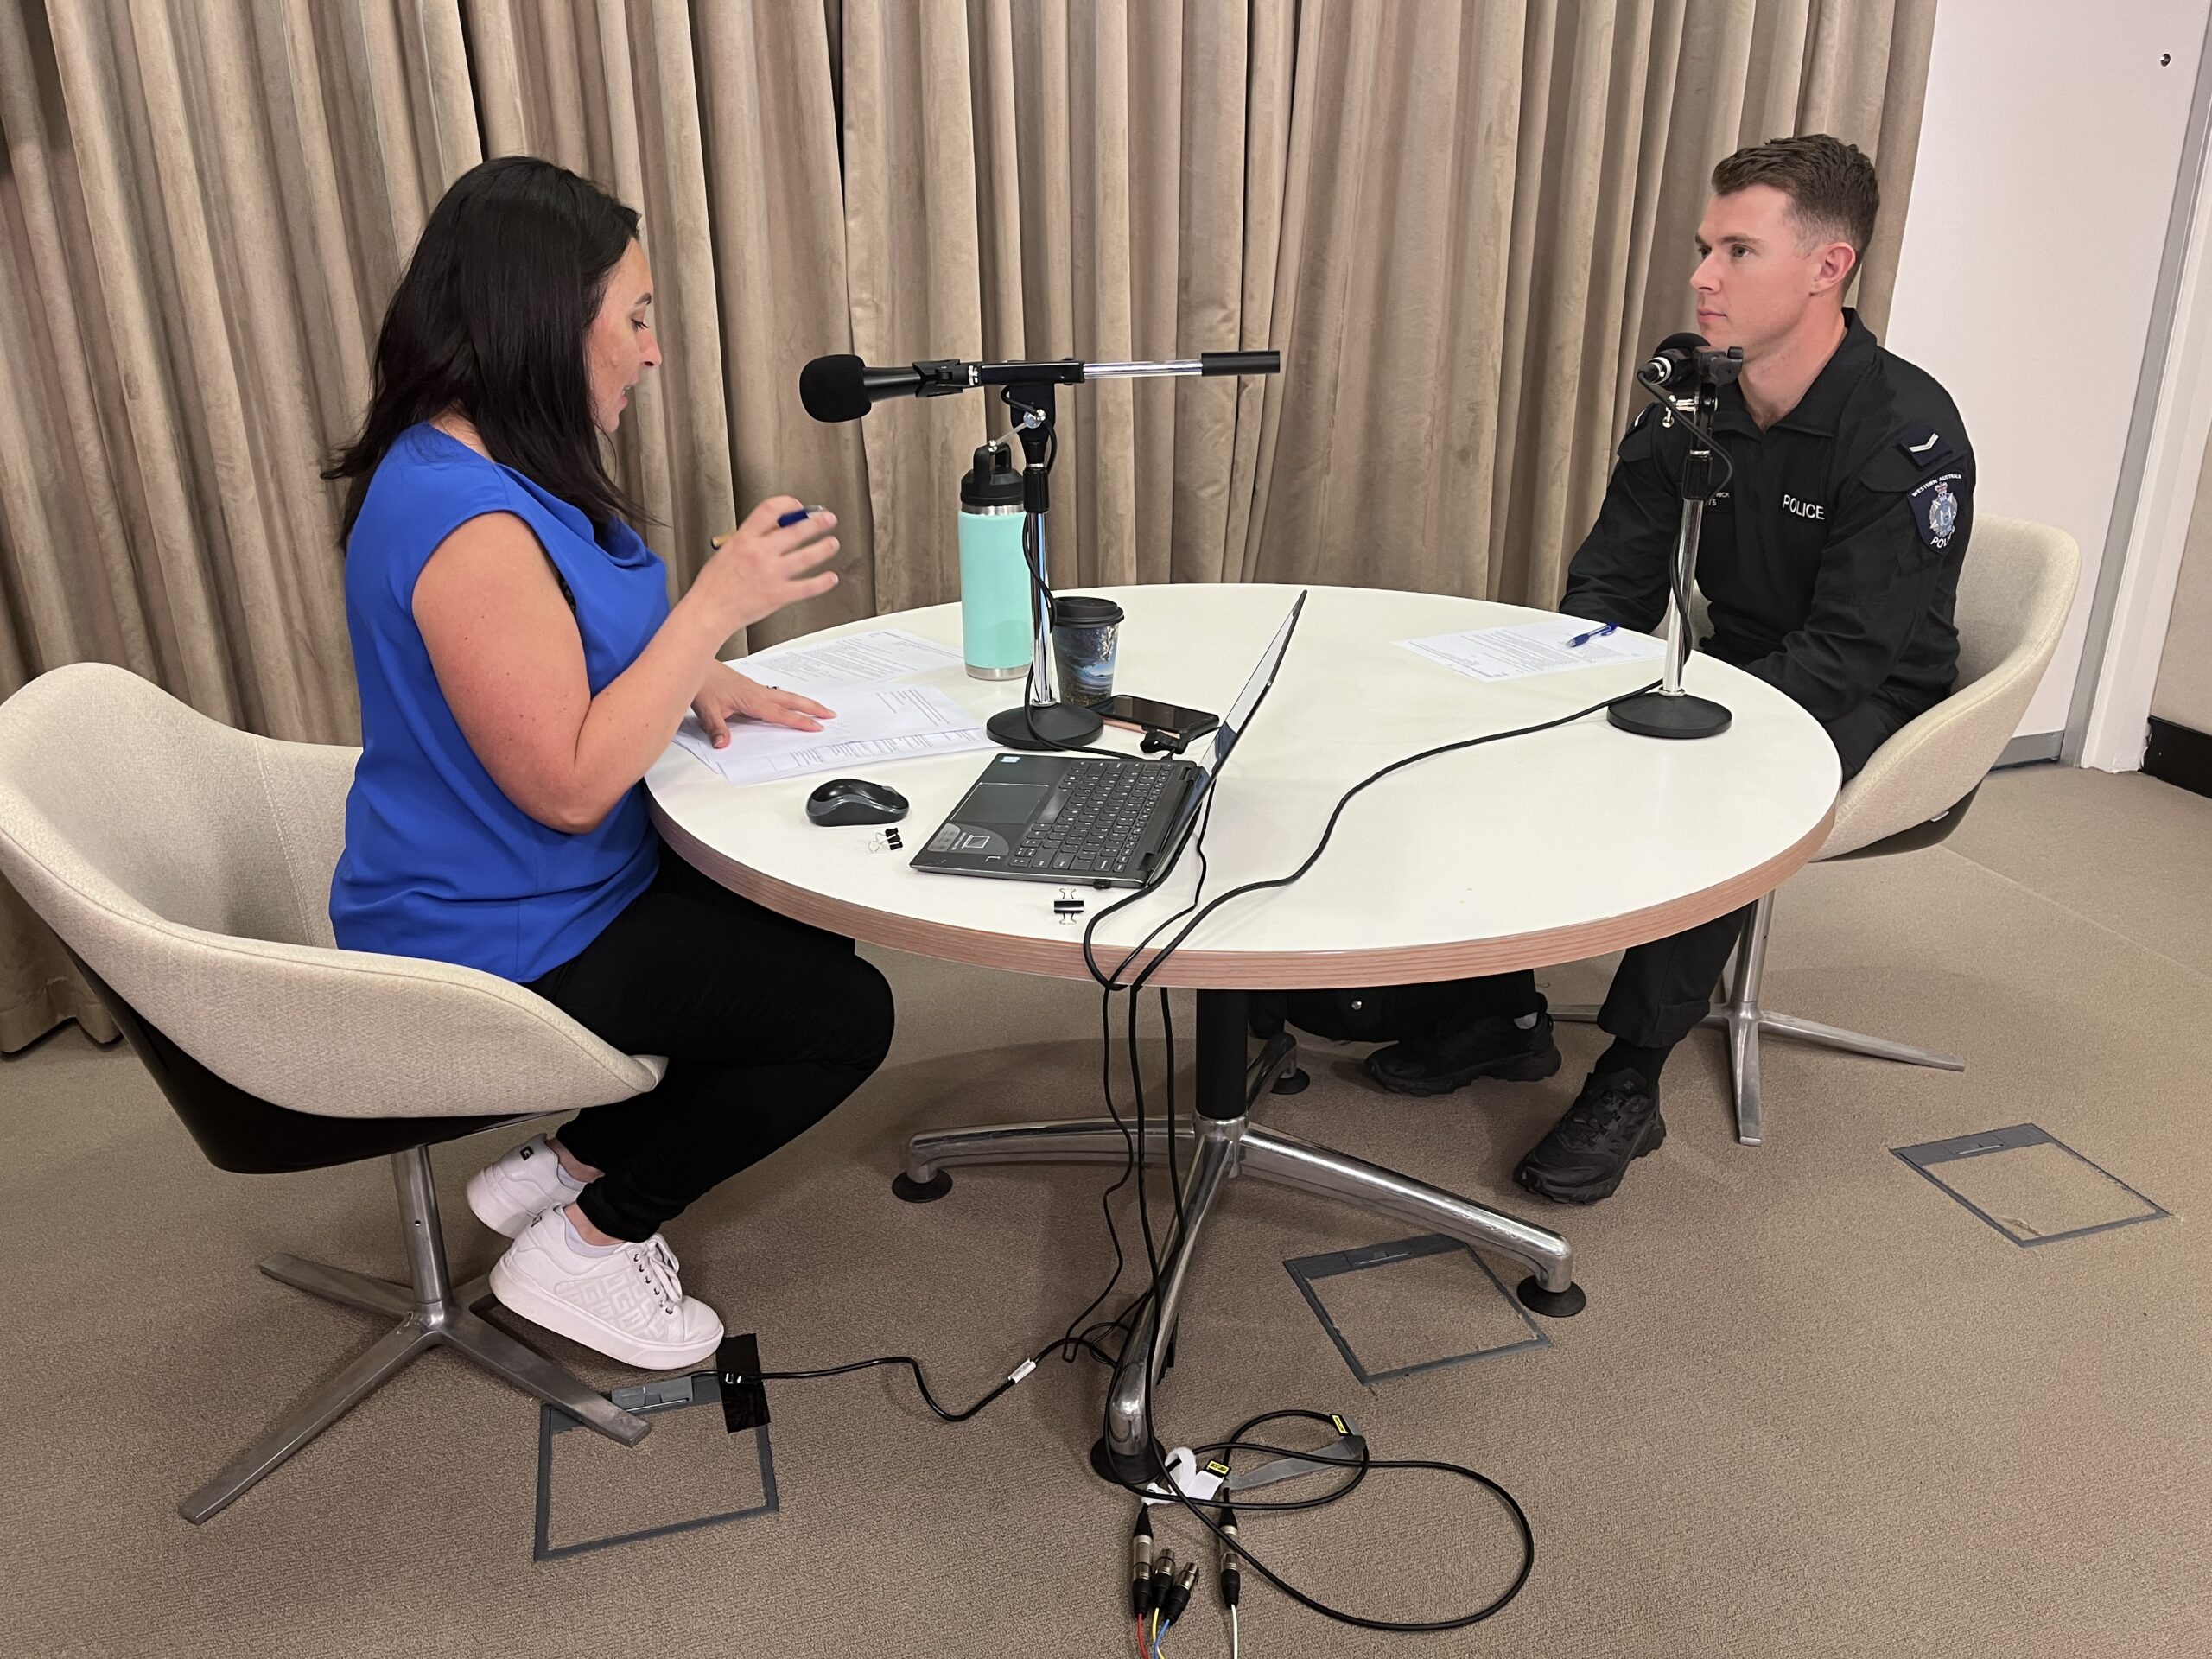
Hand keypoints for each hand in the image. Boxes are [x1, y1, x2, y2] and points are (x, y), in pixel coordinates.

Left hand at [690, 661, 833, 747]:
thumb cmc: (702, 682)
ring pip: (786, 695)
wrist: (694, 661)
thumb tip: (723, 743)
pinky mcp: (749, 686)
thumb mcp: (706, 709)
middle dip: (813, 708)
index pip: (781, 713)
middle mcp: (757, 692)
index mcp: (751, 699)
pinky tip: (788, 701)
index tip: (816, 726)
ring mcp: (755, 688)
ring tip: (817, 708)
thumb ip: (716, 728)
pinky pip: (776, 693)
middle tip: (830, 714)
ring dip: (803, 702)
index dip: (800, 721)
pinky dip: (789, 698)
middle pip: (792, 701)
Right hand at [699, 497, 840, 630]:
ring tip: (833, 543)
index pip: (771, 510)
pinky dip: (823, 582)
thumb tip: (773, 529)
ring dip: (824, 548)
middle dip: (816, 523)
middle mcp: (760, 554)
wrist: (709, 611)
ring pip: (807, 556)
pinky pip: (808, 587)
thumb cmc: (714, 585)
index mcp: (744, 540)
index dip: (789, 504)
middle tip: (827, 520)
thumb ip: (750, 539)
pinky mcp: (779, 595)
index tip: (797, 506)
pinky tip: (830, 578)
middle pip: (796, 530)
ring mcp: (771, 574)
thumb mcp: (727, 551)